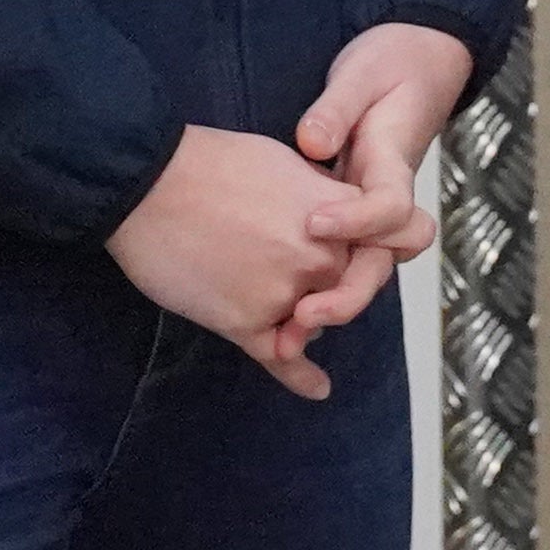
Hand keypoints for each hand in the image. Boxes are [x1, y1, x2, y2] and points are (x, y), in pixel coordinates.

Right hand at [109, 124, 400, 398]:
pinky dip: (301, 378)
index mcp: (339, 211)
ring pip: (315, 324)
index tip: (374, 251)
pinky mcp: (246, 323)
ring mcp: (285, 295)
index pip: (404, 238)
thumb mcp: (285, 162)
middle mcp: (322, 258)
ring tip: (278, 307)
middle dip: (330, 286)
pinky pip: (284, 360)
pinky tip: (316, 387)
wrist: (146, 184)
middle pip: (351, 286)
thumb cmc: (208, 163)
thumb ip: (322, 194)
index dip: (392, 247)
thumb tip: (339, 212)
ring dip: (303, 322)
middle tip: (295, 272)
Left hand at [274, 24, 470, 344]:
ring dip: (330, 303)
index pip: (389, 207)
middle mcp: (386, 197)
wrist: (419, 61)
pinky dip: (317, 293)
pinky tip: (279, 319)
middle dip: (348, 294)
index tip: (314, 223)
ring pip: (361, 271)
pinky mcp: (348, 215)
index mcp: (394, 162)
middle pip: (381, 261)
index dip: (355, 221)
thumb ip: (338, 107)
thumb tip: (312, 143)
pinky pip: (340, 262)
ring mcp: (369, 211)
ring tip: (286, 330)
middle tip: (304, 313)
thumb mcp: (364, 72)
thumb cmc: (394, 62)